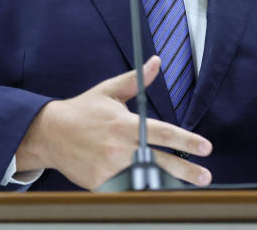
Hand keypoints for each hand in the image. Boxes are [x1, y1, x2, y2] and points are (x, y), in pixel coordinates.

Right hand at [15, 55, 212, 189]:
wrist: (50, 133)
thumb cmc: (83, 111)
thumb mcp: (109, 91)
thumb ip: (136, 79)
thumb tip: (156, 62)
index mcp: (125, 124)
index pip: (163, 133)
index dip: (186, 140)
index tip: (205, 147)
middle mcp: (119, 147)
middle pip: (160, 162)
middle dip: (185, 172)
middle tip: (204, 176)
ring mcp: (109, 168)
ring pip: (145, 180)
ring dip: (166, 185)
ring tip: (184, 188)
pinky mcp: (100, 184)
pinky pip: (124, 189)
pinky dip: (138, 191)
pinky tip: (153, 194)